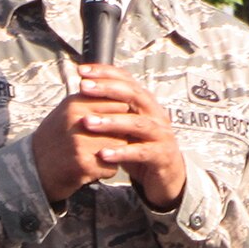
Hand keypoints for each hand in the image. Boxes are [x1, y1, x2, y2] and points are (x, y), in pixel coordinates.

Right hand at [29, 86, 130, 202]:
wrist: (33, 169)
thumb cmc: (55, 139)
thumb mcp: (67, 112)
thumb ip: (91, 101)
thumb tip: (121, 94)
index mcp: (75, 103)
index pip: (118, 103)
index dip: (119, 115)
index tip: (112, 124)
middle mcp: (78, 120)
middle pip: (121, 124)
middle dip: (119, 133)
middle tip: (104, 142)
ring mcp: (81, 143)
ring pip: (120, 145)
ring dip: (114, 153)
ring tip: (95, 155)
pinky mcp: (84, 165)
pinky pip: (111, 167)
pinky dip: (106, 170)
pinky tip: (91, 169)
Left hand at [75, 66, 187, 209]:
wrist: (166, 175)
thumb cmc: (140, 147)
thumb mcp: (124, 125)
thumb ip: (110, 109)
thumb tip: (83, 89)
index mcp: (145, 104)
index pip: (127, 80)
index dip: (106, 73)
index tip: (82, 71)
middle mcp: (155, 115)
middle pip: (134, 95)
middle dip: (107, 89)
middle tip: (84, 88)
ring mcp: (161, 135)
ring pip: (137, 123)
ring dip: (111, 121)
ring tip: (87, 122)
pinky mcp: (161, 156)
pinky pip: (141, 152)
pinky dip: (121, 152)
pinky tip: (103, 153)